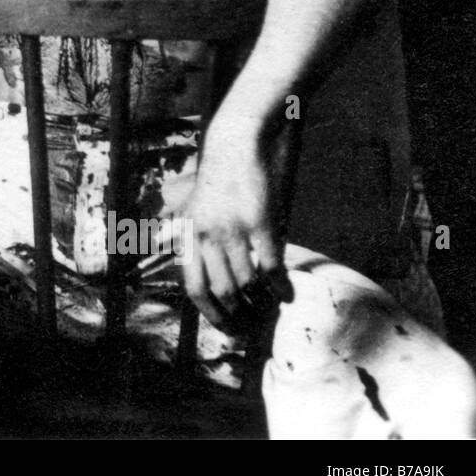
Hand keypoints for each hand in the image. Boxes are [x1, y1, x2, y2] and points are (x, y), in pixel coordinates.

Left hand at [178, 116, 293, 330]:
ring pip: (248, 282)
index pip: (194, 287)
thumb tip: (200, 274)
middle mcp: (208, 235)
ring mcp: (234, 229)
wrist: (234, 147)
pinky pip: (271, 265)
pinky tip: (286, 293)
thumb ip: (195, 240)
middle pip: (223, 290)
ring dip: (261, 302)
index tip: (226, 328)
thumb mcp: (193, 210)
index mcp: (189, 235)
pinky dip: (280, 286)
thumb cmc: (216, 181)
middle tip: (253, 326)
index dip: (210, 313)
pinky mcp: (260, 222)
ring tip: (270, 309)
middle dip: (239, 315)